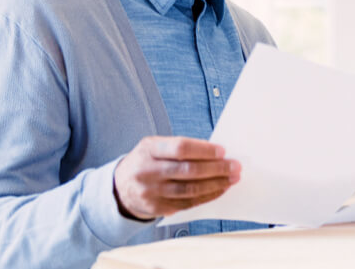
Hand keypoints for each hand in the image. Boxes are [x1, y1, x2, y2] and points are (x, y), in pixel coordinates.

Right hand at [113, 136, 240, 219]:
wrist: (120, 187)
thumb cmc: (147, 161)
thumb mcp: (156, 146)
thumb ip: (181, 147)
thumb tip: (216, 153)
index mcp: (148, 149)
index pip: (180, 148)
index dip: (203, 150)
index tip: (223, 151)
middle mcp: (147, 171)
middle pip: (188, 171)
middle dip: (216, 169)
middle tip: (235, 166)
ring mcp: (150, 192)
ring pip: (190, 190)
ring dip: (216, 184)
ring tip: (232, 179)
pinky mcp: (156, 208)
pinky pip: (187, 203)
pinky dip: (207, 196)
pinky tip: (220, 190)